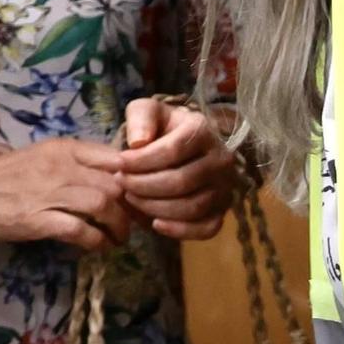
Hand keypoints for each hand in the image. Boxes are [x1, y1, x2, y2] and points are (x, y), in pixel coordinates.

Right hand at [0, 138, 130, 251]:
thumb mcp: (38, 161)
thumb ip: (71, 166)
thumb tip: (107, 180)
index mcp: (62, 148)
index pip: (115, 157)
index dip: (134, 180)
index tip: (137, 198)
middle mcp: (60, 166)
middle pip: (116, 184)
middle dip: (131, 208)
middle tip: (133, 223)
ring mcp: (49, 192)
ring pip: (104, 206)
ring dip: (119, 227)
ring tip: (118, 239)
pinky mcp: (37, 220)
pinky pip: (81, 231)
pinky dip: (97, 242)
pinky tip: (97, 247)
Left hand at [117, 98, 240, 240]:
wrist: (182, 146)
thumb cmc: (161, 128)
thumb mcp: (147, 111)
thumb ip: (140, 116)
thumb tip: (138, 143)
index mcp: (202, 130)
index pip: (172, 151)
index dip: (140, 161)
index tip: (118, 164)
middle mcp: (221, 159)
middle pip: (180, 181)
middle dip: (143, 186)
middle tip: (121, 183)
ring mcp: (225, 187)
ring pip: (191, 207)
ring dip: (154, 207)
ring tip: (131, 198)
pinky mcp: (222, 210)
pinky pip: (207, 228)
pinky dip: (180, 231)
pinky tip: (155, 224)